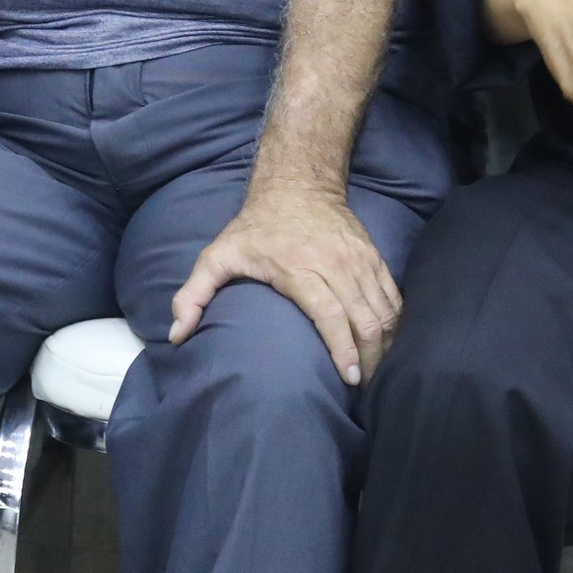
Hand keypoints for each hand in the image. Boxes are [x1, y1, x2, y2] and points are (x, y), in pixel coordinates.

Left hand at [170, 184, 402, 385]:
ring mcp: (359, 260)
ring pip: (385, 311)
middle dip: (371, 359)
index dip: (343, 348)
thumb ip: (192, 295)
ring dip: (387, 346)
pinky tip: (391, 348)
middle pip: (364, 318)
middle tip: (365, 390)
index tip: (350, 377)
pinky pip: (393, 297)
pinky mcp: (374, 257)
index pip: (330, 312)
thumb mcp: (216, 255)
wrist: (297, 183)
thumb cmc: (254, 228)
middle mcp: (334, 263)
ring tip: (379, 376)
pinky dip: (396, 326)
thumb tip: (176, 335)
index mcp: (298, 267)